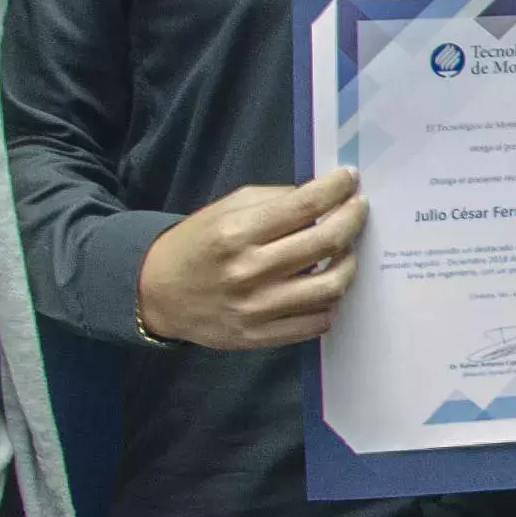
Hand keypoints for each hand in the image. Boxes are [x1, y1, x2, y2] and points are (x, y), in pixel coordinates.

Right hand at [136, 168, 363, 348]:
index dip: (336, 189)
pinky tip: (325, 286)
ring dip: (349, 264)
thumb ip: (272, 200)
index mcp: (237, 233)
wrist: (156, 294)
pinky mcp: (260, 337)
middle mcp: (249, 271)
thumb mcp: (224, 210)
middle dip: (352, 219)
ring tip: (346, 251)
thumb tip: (321, 196)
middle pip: (326, 243)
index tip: (350, 179)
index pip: (304, 206)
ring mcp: (257, 309)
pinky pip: (316, 323)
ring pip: (330, 287)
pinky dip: (330, 302)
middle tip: (359, 208)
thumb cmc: (196, 245)